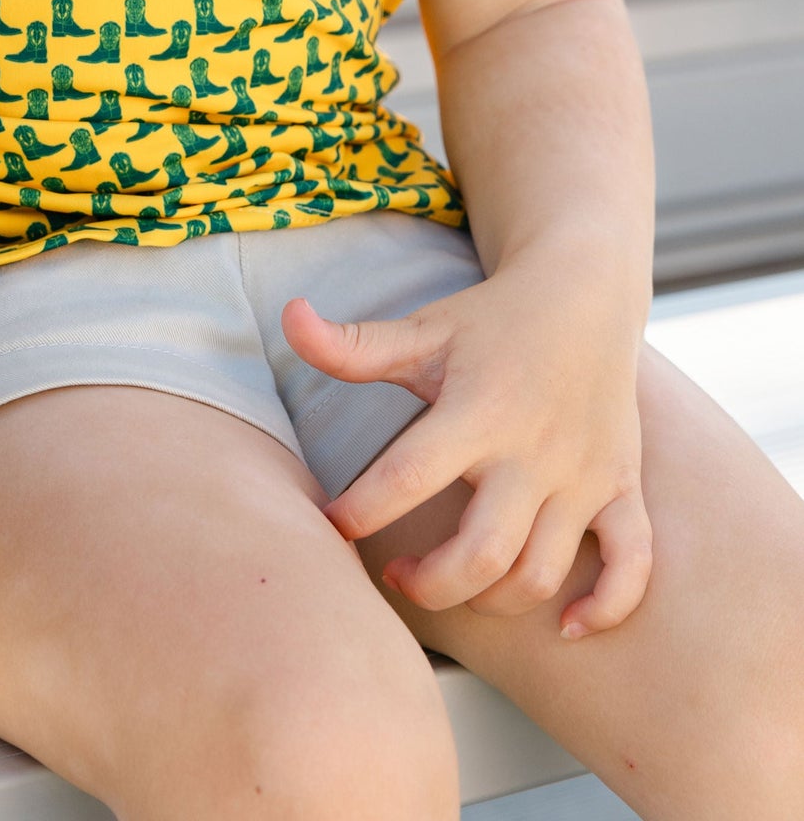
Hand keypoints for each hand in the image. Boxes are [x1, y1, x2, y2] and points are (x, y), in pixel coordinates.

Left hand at [281, 256, 652, 640]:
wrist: (585, 294)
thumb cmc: (493, 320)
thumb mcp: (423, 329)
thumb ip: (353, 344)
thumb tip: (288, 316)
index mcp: (478, 409)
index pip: (409, 475)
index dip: (360, 510)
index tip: (331, 523)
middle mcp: (533, 451)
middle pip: (481, 552)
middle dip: (429, 584)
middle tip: (397, 574)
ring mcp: (583, 475)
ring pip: (541, 572)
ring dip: (492, 599)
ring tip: (454, 584)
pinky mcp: (621, 487)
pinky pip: (632, 565)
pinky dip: (606, 606)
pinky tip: (566, 626)